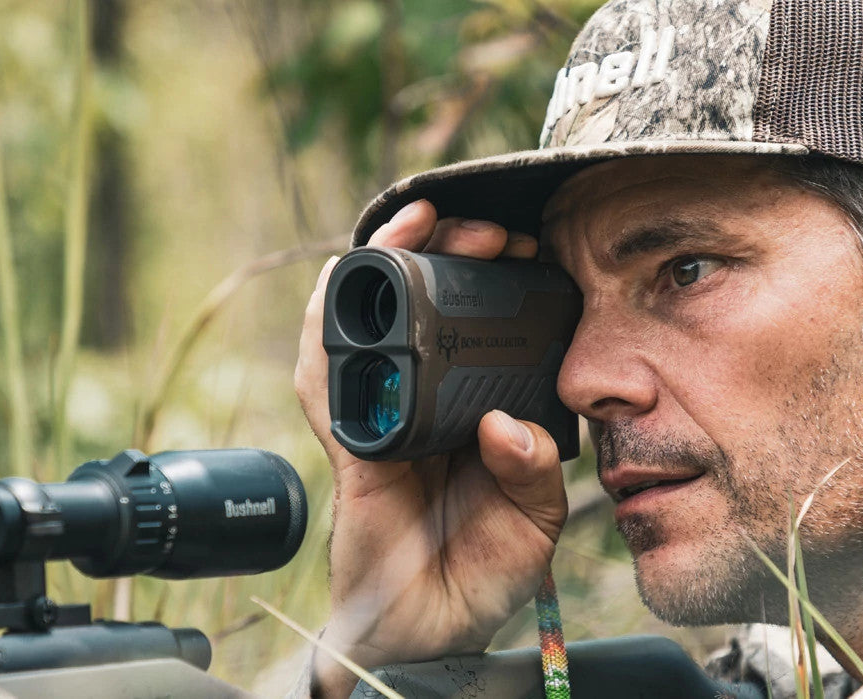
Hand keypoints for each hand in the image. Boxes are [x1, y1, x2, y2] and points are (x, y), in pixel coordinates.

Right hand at [294, 201, 567, 697]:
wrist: (435, 636)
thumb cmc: (482, 569)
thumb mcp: (536, 515)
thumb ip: (532, 467)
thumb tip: (506, 425)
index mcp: (466, 406)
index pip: (466, 321)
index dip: (484, 273)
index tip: (522, 243)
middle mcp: (418, 402)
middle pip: (410, 303)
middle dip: (437, 248)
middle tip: (481, 228)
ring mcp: (378, 419)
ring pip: (361, 324)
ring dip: (381, 268)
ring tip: (415, 227)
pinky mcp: (348, 450)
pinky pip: (325, 386)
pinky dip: (326, 339)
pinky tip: (342, 296)